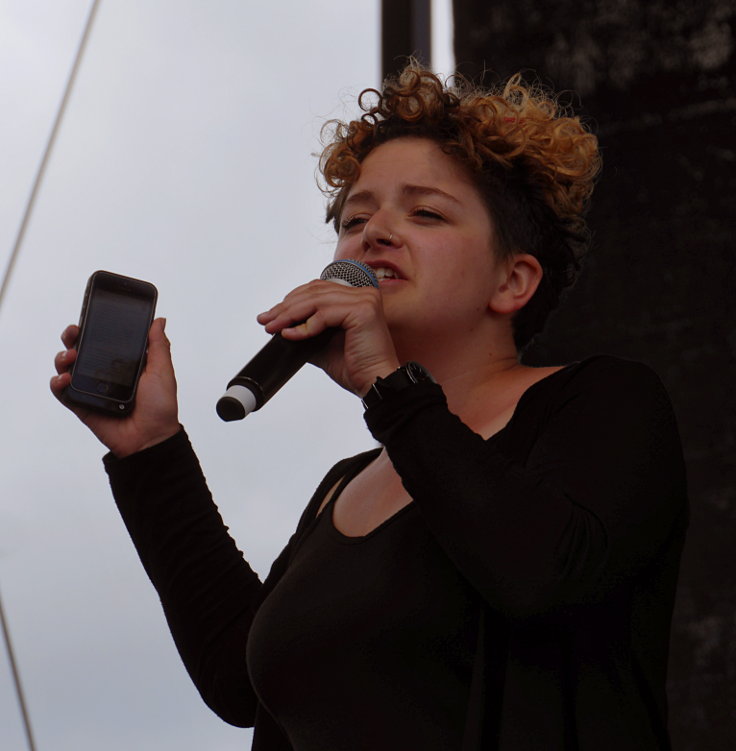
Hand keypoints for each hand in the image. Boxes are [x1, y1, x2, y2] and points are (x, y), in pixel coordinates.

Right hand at [50, 318, 180, 457]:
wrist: (151, 437)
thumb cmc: (160, 406)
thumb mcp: (162, 371)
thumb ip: (158, 346)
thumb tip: (159, 321)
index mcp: (123, 363)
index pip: (104, 340)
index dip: (93, 328)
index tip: (88, 318)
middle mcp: (104, 373)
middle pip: (81, 350)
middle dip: (72, 338)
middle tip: (74, 333)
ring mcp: (91, 388)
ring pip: (67, 368)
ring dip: (63, 358)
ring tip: (70, 357)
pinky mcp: (82, 405)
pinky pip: (63, 392)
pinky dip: (57, 383)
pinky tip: (64, 378)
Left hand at [257, 280, 399, 396]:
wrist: (374, 383)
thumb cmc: (355, 367)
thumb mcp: (323, 345)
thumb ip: (307, 330)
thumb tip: (282, 326)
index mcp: (356, 298)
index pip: (317, 290)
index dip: (291, 300)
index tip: (271, 315)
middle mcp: (363, 294)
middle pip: (314, 292)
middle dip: (285, 307)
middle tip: (265, 320)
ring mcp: (365, 300)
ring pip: (316, 301)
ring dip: (289, 314)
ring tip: (273, 327)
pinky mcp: (363, 310)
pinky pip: (323, 314)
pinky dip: (304, 325)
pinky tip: (290, 334)